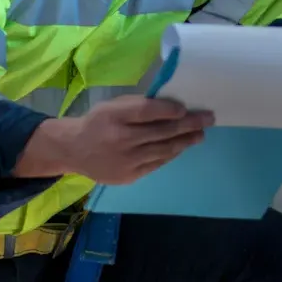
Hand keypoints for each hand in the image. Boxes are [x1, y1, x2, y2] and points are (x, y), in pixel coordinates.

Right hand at [13, 95, 213, 184]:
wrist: (73, 150)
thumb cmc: (98, 122)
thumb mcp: (113, 106)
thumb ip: (139, 106)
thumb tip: (173, 107)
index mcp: (114, 115)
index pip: (148, 111)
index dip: (169, 110)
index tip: (186, 108)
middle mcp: (120, 139)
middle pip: (162, 131)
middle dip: (189, 124)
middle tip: (208, 119)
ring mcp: (125, 160)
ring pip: (163, 150)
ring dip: (185, 141)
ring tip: (200, 134)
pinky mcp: (129, 176)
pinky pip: (156, 164)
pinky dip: (170, 154)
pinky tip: (181, 147)